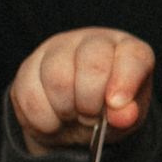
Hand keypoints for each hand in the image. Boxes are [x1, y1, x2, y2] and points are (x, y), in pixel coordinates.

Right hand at [10, 28, 155, 155]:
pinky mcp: (29, 66)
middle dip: (92, 101)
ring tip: (74, 116)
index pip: (132, 55)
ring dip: (66, 110)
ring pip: (58, 78)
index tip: (116, 105)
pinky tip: (54, 120)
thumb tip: (122, 116)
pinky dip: (44, 119)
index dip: (125, 81)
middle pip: (93, 64)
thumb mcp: (126, 118)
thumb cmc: (107, 112)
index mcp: (127, 50)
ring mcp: (58, 49)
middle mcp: (94, 41)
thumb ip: (128, 116)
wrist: (72, 119)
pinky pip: (31, 95)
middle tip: (91, 118)